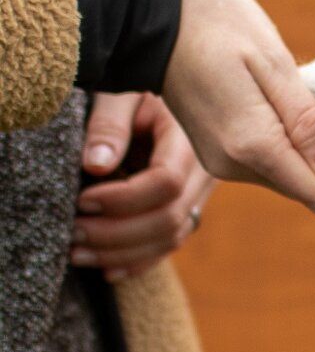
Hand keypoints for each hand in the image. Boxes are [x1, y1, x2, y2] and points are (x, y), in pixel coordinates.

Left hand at [74, 91, 213, 281]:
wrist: (183, 82)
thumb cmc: (143, 85)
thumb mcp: (123, 92)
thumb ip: (110, 124)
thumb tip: (97, 164)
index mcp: (190, 139)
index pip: (165, 183)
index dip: (122, 199)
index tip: (81, 199)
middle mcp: (205, 171)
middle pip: (170, 218)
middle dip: (117, 233)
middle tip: (72, 233)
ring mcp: (202, 192)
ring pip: (172, 237)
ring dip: (123, 253)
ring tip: (77, 253)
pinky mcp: (190, 205)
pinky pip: (173, 242)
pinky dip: (140, 261)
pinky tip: (108, 269)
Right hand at [160, 0, 314, 240]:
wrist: (149, 13)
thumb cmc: (216, 24)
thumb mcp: (271, 63)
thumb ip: (306, 120)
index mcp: (252, 143)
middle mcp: (234, 161)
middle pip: (308, 192)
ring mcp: (222, 158)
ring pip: (291, 180)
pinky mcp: (219, 147)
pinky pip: (273, 165)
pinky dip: (307, 166)